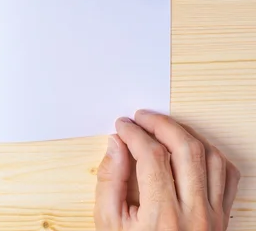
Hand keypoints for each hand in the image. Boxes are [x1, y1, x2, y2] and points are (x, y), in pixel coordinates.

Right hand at [95, 110, 240, 230]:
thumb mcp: (109, 222)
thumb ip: (109, 179)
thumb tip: (116, 144)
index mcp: (162, 216)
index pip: (152, 155)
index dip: (135, 133)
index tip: (123, 125)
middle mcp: (194, 213)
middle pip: (185, 148)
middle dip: (160, 124)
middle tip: (142, 118)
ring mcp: (214, 215)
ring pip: (211, 157)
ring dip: (186, 134)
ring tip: (164, 129)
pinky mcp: (223, 217)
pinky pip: (228, 175)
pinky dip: (211, 154)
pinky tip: (191, 149)